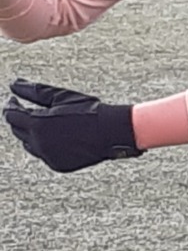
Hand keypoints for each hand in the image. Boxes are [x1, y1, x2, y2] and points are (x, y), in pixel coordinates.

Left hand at [5, 79, 143, 172]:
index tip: (14, 101)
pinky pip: (45, 155)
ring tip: (47, 124)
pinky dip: (47, 146)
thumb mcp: (61, 96)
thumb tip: (13, 84)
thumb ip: (34, 91)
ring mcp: (48, 156)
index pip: (11, 115)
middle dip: (20, 120)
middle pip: (18, 131)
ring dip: (32, 134)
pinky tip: (60, 136)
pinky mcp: (58, 165)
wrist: (113, 132)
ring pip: (30, 145)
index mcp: (37, 124)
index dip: (11, 106)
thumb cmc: (89, 111)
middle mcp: (39, 143)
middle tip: (28, 111)